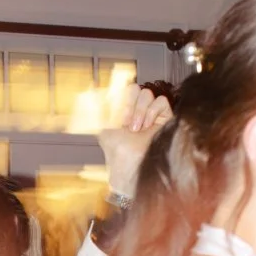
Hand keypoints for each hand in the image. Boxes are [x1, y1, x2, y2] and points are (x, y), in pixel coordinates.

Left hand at [96, 84, 173, 198]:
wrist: (132, 166)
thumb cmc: (117, 152)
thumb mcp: (103, 129)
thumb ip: (98, 112)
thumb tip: (90, 95)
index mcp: (123, 110)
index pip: (122, 90)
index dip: (118, 100)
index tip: (116, 118)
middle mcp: (137, 110)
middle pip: (135, 89)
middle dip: (128, 105)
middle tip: (126, 123)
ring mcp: (151, 113)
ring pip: (147, 94)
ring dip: (139, 111)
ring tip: (137, 128)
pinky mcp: (165, 118)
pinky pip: (161, 101)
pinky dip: (152, 111)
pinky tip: (148, 126)